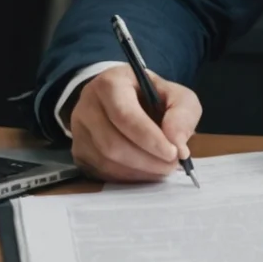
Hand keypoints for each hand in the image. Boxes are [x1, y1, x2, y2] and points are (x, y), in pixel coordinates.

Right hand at [67, 65, 201, 181]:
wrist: (122, 99)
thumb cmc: (150, 97)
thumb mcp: (175, 95)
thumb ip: (183, 114)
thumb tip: (179, 145)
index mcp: (111, 83)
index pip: (125, 115)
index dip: (149, 138)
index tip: (173, 153)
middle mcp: (87, 105)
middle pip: (112, 143)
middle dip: (147, 160)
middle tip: (172, 165)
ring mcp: (79, 130)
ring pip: (106, 161)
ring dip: (139, 171)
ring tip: (162, 168)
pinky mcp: (79, 152)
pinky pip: (101, 172)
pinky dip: (128, 177)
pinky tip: (144, 171)